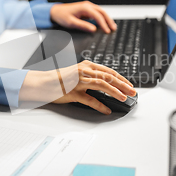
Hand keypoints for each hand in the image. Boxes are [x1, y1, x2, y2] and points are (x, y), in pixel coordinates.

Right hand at [20, 61, 135, 114]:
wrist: (43, 83)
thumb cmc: (60, 80)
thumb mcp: (78, 74)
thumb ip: (91, 77)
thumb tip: (108, 85)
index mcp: (87, 66)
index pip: (109, 71)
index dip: (121, 78)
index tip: (130, 85)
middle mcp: (84, 71)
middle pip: (108, 77)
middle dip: (123, 85)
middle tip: (132, 91)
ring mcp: (78, 81)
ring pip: (102, 85)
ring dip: (115, 92)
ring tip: (124, 98)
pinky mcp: (73, 92)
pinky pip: (89, 99)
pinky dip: (99, 105)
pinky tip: (106, 110)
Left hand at [50, 1, 116, 32]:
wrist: (55, 11)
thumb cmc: (62, 16)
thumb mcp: (71, 23)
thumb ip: (83, 26)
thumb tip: (93, 29)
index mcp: (84, 7)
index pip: (97, 16)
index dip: (103, 24)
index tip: (107, 31)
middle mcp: (87, 5)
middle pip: (102, 12)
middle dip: (109, 21)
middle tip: (113, 29)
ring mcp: (88, 6)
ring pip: (101, 12)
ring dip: (107, 19)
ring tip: (112, 27)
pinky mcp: (87, 9)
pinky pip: (97, 13)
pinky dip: (102, 18)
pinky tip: (105, 23)